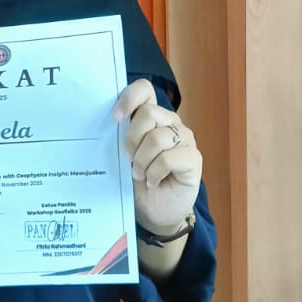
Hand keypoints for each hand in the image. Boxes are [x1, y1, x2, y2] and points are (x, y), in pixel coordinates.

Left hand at [113, 79, 201, 233]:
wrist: (155, 212)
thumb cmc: (138, 181)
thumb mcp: (124, 155)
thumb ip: (121, 135)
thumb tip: (108, 122)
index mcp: (152, 116)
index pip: (145, 90)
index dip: (129, 98)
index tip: (116, 118)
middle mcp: (171, 122)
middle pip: (148, 113)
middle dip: (132, 139)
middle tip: (128, 160)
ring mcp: (185, 139)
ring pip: (157, 137)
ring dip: (142, 161)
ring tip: (140, 175)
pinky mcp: (193, 158)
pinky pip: (168, 158)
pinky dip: (154, 173)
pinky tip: (153, 181)